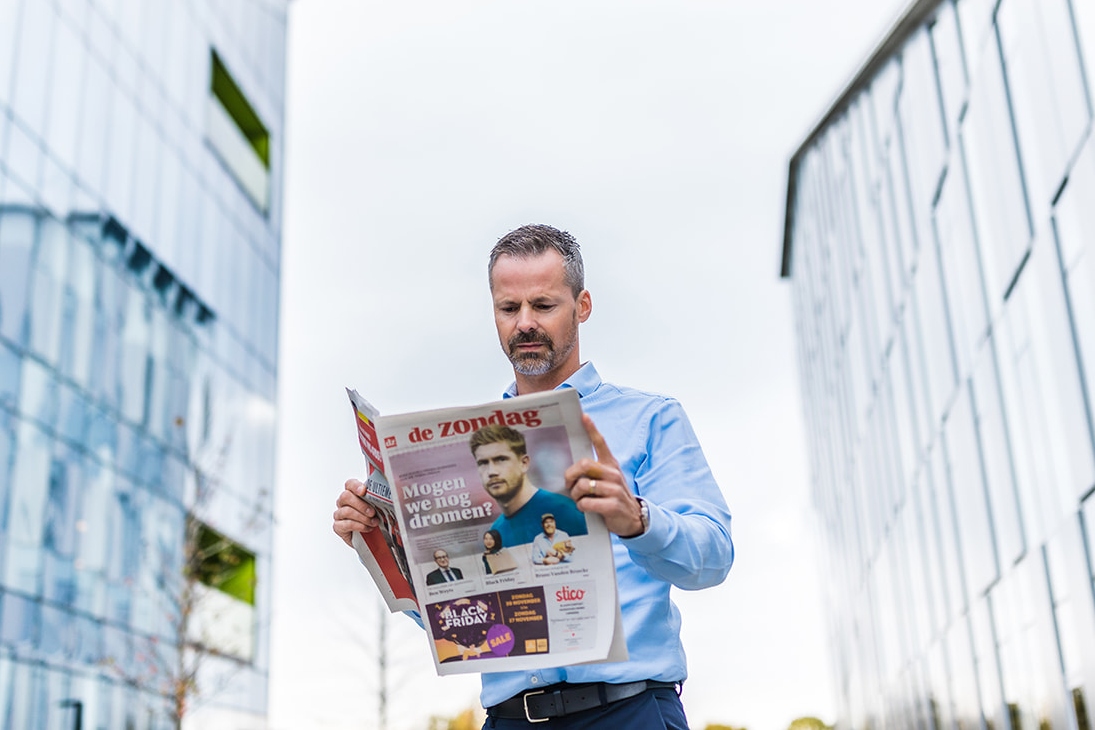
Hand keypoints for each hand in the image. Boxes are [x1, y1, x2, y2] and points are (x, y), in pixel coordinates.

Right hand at [333, 478, 381, 546]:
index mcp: (353, 493)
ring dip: (363, 518)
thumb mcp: (378, 506)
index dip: (355, 486)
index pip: (350, 484)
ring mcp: (339, 514)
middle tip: (372, 512)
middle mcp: (344, 502)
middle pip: (346, 496)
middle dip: (361, 505)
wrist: (370, 536)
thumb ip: (378, 498)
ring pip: (347, 511)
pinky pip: (346, 524)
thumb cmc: (373, 518)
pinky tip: (367, 528)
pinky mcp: (338, 526)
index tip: (364, 491)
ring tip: (373, 522)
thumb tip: (389, 493)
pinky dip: (359, 526)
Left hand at [564, 414, 644, 537]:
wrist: (633, 518)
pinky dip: (581, 506)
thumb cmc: (613, 497)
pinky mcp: (613, 505)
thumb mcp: (608, 480)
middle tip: (569, 484)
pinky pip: (586, 503)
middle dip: (571, 475)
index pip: (601, 443)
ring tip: (579, 499)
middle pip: (584, 464)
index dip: (592, 429)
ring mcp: (614, 489)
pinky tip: (586, 508)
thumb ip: (594, 472)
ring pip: (583, 485)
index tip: (584, 417)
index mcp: (611, 465)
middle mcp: (613, 473)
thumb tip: (572, 468)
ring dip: (575, 495)